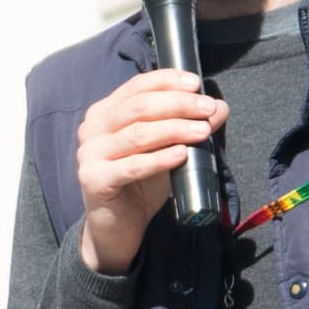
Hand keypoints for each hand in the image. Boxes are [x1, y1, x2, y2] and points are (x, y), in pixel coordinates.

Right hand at [75, 68, 227, 275]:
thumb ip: (187, 128)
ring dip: (175, 129)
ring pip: (138, 134)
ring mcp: (90, 154)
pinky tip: (181, 154)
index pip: (137, 86)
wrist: (118, 227)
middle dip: (178, 104)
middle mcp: (92, 128)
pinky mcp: (94, 180)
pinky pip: (132, 166)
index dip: (167, 81)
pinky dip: (160, 159)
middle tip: (208, 109)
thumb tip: (218, 107)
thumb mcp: (167, 150)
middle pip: (139, 107)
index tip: (196, 83)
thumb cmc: (140, 184)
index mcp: (105, 112)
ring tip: (203, 132)